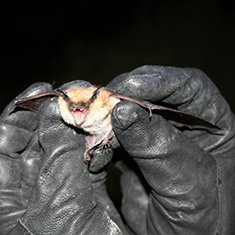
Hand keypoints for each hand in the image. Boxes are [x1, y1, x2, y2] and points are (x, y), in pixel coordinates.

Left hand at [0, 81, 125, 233]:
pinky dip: (92, 143)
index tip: (41, 90)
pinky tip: (101, 131)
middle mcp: (31, 188)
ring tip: (88, 106)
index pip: (3, 143)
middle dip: (49, 114)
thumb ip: (57, 156)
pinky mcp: (83, 189)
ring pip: (62, 147)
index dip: (19, 114)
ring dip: (75, 126)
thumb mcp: (57, 204)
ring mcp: (59, 186)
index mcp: (8, 197)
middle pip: (34, 140)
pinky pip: (84, 158)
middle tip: (69, 93)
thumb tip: (55, 113)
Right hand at [108, 65, 234, 234]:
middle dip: (125, 97)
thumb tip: (123, 111)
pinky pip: (113, 136)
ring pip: (127, 114)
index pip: (188, 86)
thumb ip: (159, 148)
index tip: (129, 87)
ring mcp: (153, 138)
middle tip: (102, 105)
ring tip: (95, 130)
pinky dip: (100, 139)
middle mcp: (181, 127)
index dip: (160, 79)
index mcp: (211, 127)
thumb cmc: (200, 222)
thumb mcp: (188, 187)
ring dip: (108, 118)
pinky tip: (95, 149)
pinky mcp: (133, 151)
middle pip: (152, 95)